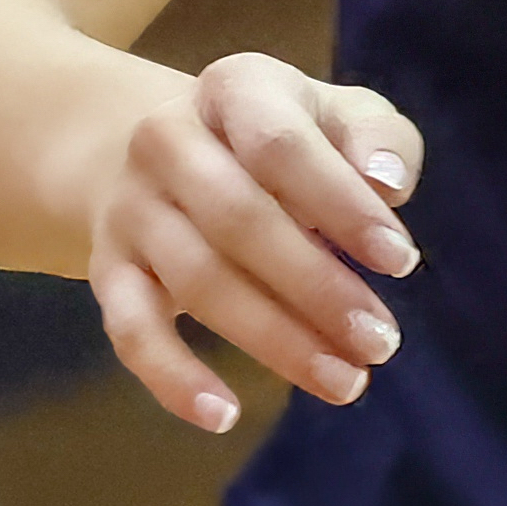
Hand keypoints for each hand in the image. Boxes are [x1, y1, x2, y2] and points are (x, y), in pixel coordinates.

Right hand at [84, 50, 426, 433]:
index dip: (342, 205)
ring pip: (196, 279)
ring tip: (346, 382)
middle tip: (381, 341)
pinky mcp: (106, 268)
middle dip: (317, 287)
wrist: (160, 148)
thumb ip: (378, 139)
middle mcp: (167, 139)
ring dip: (274, 339)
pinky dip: (172, 377)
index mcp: (235, 89)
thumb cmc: (281, 138)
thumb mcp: (337, 115)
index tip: (401, 261)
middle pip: (239, 219)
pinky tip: (223, 416)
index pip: (283, 145)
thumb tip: (388, 185)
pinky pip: (130, 329)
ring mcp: (131, 206)